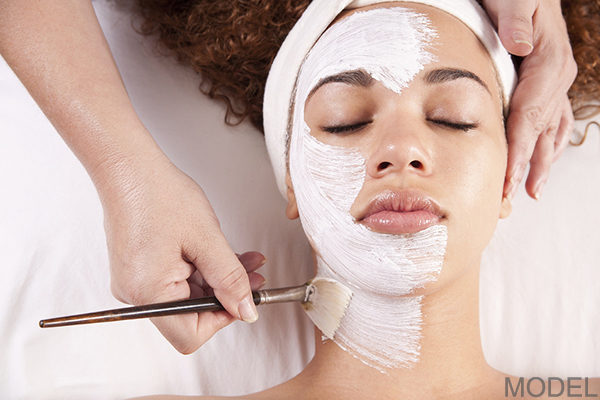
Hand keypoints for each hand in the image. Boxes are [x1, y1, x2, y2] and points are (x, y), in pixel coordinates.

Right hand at [104, 156, 264, 353]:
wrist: (127, 167)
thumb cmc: (159, 195)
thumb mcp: (207, 239)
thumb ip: (230, 279)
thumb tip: (246, 311)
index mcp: (149, 293)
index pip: (190, 335)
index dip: (223, 319)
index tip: (244, 299)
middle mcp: (136, 294)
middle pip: (190, 313)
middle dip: (226, 294)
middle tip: (253, 276)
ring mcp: (136, 281)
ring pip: (188, 294)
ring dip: (217, 279)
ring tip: (244, 259)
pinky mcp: (139, 269)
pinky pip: (176, 279)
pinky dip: (201, 269)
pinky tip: (221, 253)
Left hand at [482, 0, 576, 200]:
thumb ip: (516, 20)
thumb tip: (520, 46)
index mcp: (548, 63)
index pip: (530, 116)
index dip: (519, 150)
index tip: (509, 178)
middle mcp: (556, 77)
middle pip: (539, 130)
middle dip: (526, 166)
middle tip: (512, 197)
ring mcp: (554, 81)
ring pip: (548, 129)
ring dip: (540, 161)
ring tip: (531, 191)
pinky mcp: (546, 82)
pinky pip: (550, 119)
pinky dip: (545, 143)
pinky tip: (542, 160)